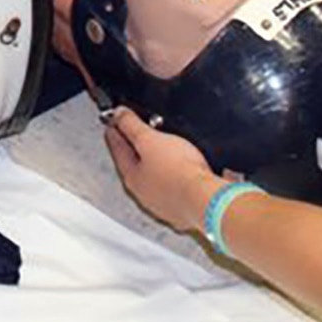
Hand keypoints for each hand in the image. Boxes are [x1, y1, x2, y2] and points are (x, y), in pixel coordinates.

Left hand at [103, 106, 224, 232]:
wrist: (208, 199)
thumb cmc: (180, 173)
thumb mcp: (149, 140)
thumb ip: (132, 125)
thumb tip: (119, 115)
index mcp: (131, 177)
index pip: (117, 148)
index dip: (115, 130)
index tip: (113, 122)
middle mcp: (145, 193)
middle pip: (135, 163)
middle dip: (135, 146)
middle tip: (134, 131)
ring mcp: (164, 202)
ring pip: (156, 176)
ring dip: (157, 161)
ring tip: (162, 146)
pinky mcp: (183, 206)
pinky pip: (175, 185)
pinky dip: (175, 175)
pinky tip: (183, 169)